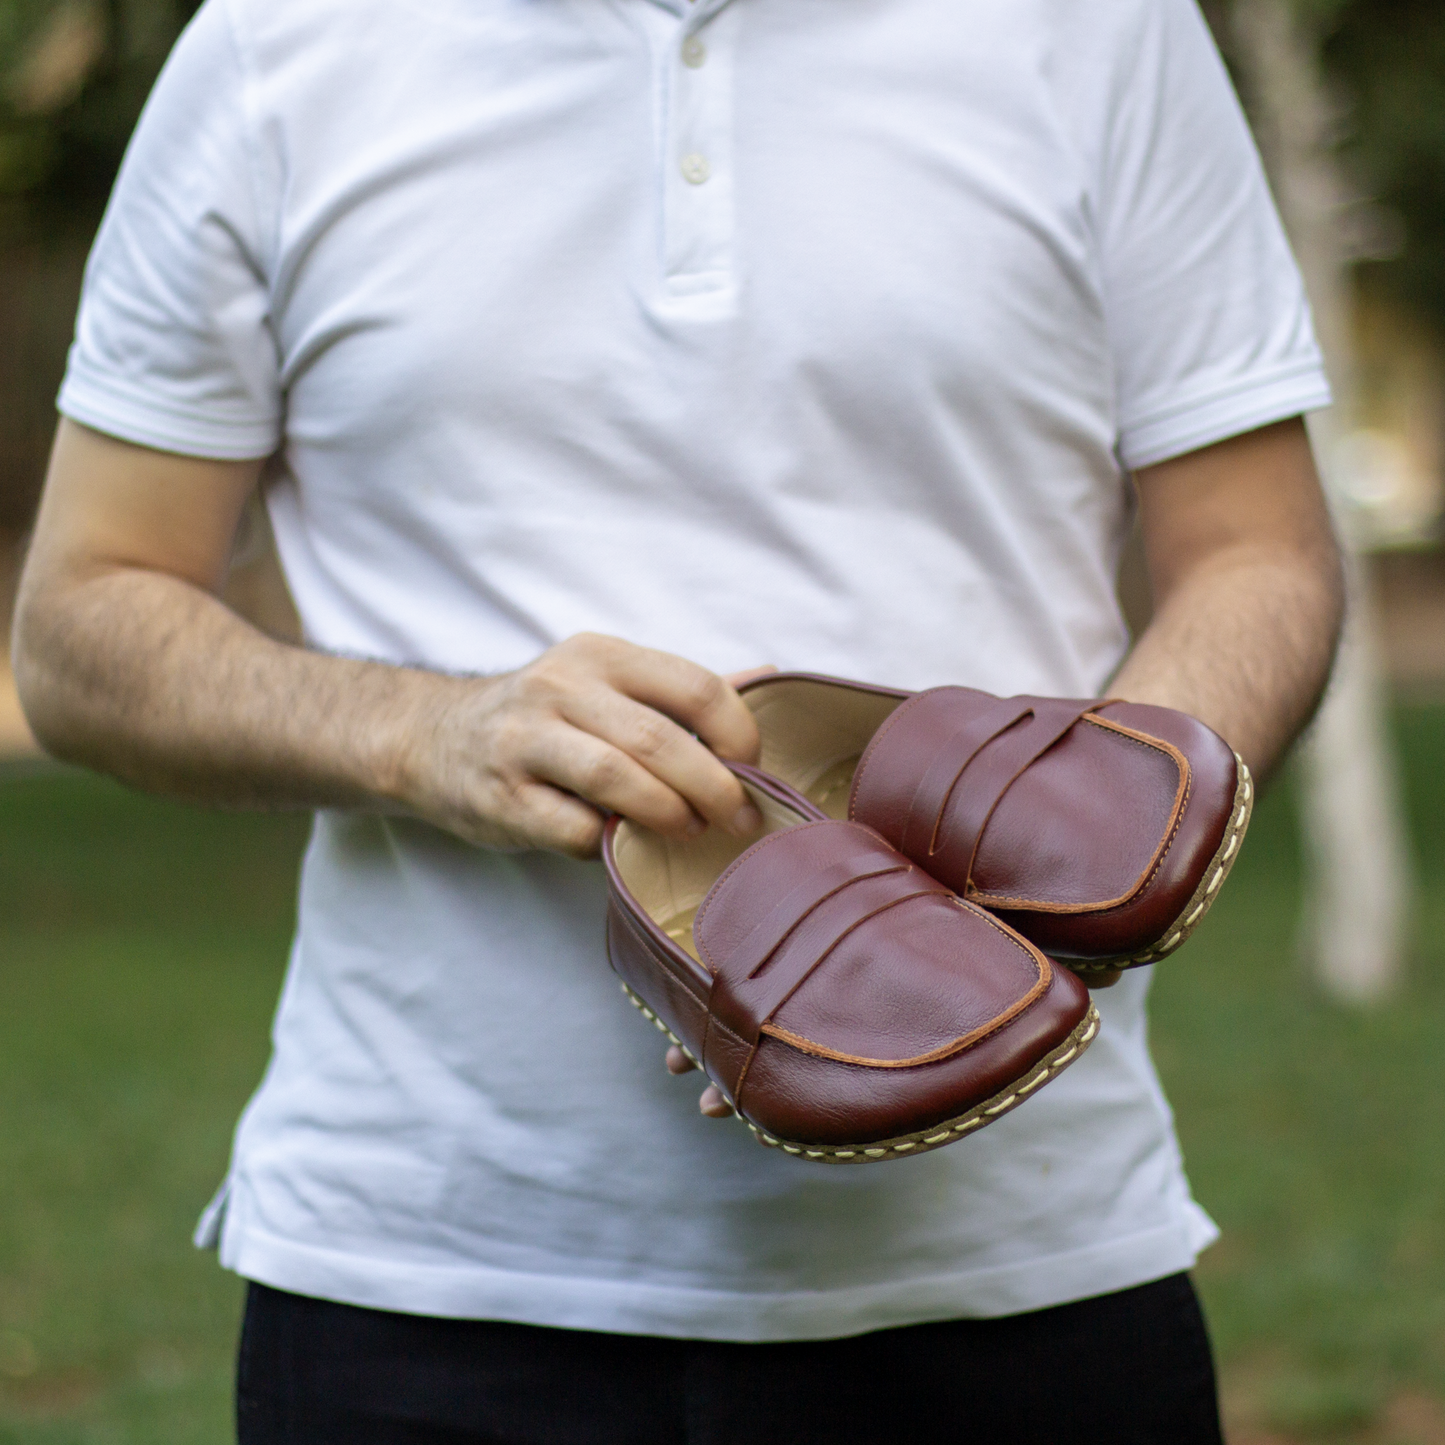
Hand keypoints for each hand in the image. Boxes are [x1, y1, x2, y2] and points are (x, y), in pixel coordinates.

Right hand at [395, 634, 765, 857]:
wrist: (431, 737)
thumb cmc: (543, 717)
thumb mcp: (604, 682)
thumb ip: (679, 689)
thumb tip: (770, 676)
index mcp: (601, 655)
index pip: (693, 686)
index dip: (738, 734)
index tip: (754, 771)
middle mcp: (560, 687)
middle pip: (660, 738)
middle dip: (714, 787)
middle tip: (739, 819)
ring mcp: (525, 740)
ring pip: (616, 778)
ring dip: (667, 813)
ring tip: (692, 831)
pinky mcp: (501, 797)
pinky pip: (572, 828)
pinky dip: (607, 842)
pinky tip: (620, 845)